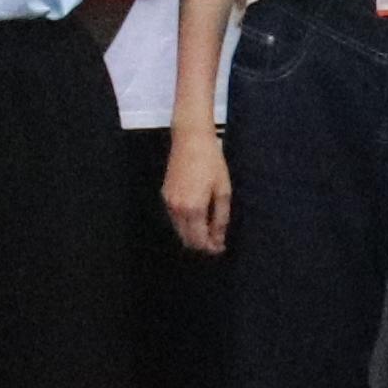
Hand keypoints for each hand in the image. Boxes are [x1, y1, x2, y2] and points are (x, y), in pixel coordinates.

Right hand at [162, 126, 232, 257]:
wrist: (190, 139)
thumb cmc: (211, 162)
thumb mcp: (222, 190)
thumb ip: (220, 217)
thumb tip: (218, 237)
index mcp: (193, 208)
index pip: (199, 240)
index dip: (210, 248)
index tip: (221, 248)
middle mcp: (177, 209)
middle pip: (186, 239)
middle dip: (201, 244)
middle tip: (216, 241)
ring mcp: (168, 202)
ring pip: (179, 230)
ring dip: (193, 234)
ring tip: (209, 229)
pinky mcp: (165, 195)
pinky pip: (175, 218)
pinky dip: (185, 223)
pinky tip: (198, 216)